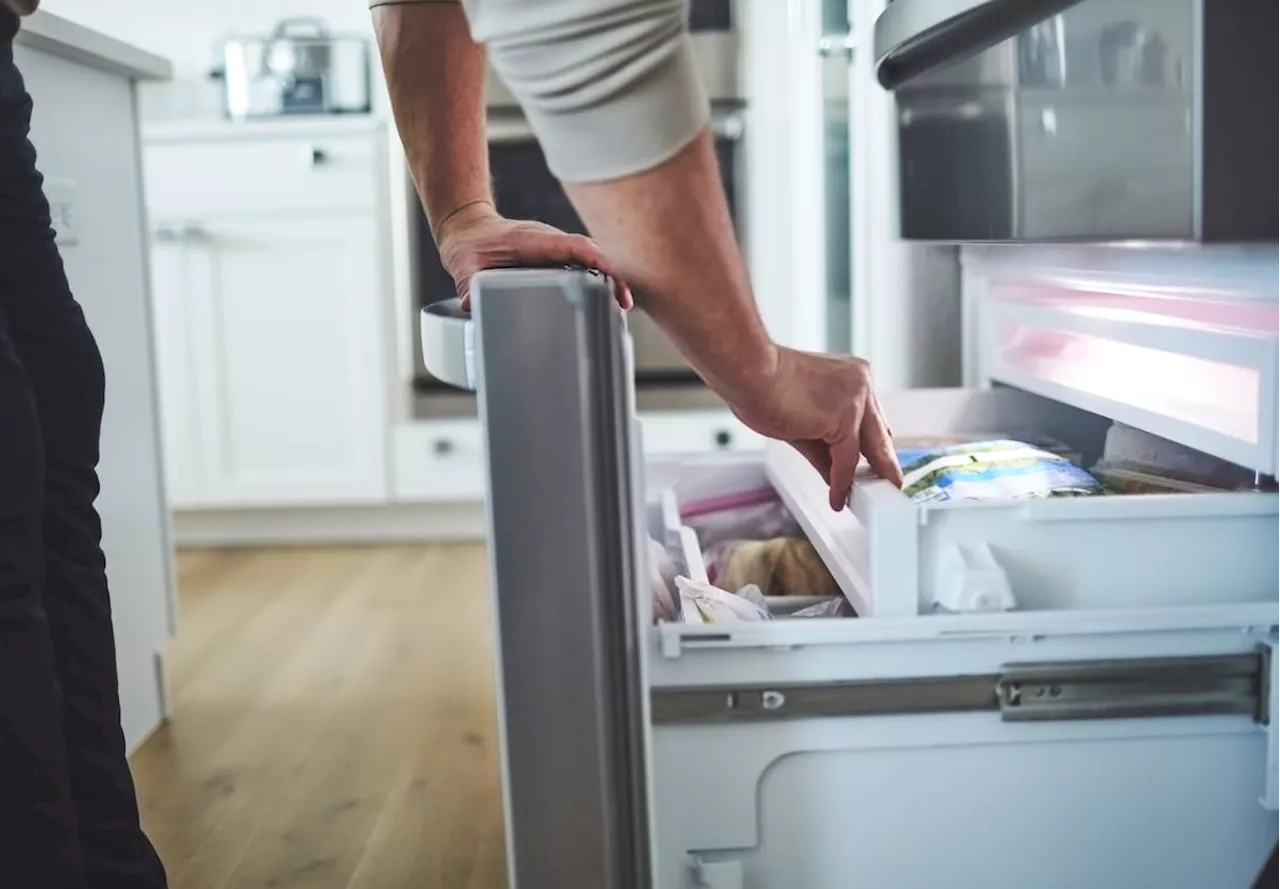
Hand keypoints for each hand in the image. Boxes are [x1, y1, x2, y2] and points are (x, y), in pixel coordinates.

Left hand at [437, 202, 631, 310]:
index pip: (573, 246)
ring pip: (590, 259)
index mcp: (533, 240)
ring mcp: (554, 248)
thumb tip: (473, 308)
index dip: (597, 260)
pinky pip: (582, 264)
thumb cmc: (469, 245)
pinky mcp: (554, 257)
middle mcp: (549, 241)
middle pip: (590, 253)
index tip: (612, 278)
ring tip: (620, 306)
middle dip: (611, 275)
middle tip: (624, 304)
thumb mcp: (464, 268)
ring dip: (607, 278)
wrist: (467, 227)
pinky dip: (597, 279)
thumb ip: (469, 289)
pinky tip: (604, 301)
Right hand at [728, 347, 903, 510]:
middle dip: (882, 464)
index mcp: (852, 376)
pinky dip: (841, 482)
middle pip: (879, 434)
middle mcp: (860, 384)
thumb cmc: (762, 384)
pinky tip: (837, 497)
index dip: (872, 446)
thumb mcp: (801, 419)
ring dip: (863, 478)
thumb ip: (822, 448)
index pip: (871, 419)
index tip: (874, 465)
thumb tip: (834, 474)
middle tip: (887, 486)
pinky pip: (846, 459)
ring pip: (867, 449)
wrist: (748, 372)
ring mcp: (856, 399)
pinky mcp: (844, 418)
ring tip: (863, 499)